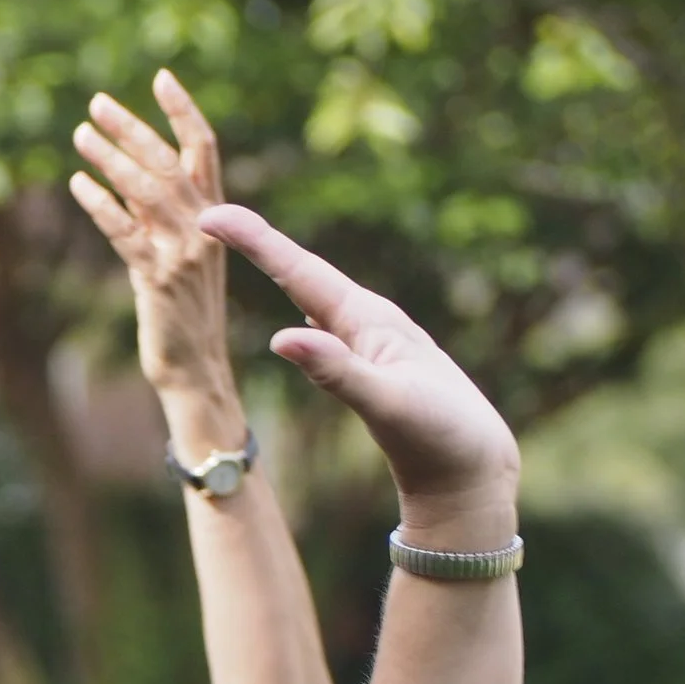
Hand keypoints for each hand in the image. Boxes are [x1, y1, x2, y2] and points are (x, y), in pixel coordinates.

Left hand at [69, 72, 232, 398]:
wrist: (195, 371)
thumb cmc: (183, 315)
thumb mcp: (177, 258)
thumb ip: (159, 218)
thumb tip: (126, 178)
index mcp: (216, 219)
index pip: (203, 150)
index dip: (183, 112)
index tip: (161, 77)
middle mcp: (205, 230)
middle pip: (168, 162)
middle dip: (133, 128)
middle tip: (97, 102)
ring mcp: (183, 254)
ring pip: (146, 191)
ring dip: (111, 158)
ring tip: (80, 133)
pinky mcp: (158, 280)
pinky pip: (126, 233)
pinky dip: (101, 205)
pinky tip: (77, 185)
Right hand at [199, 205, 520, 526]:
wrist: (476, 467)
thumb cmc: (442, 436)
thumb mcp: (389, 406)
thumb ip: (337, 372)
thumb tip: (283, 338)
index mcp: (369, 320)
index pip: (299, 272)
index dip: (255, 241)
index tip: (212, 216)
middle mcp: (368, 320)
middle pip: (302, 271)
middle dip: (258, 243)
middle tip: (209, 219)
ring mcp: (371, 341)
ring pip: (314, 293)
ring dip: (278, 268)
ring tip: (243, 243)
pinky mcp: (373, 363)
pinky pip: (327, 322)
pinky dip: (301, 305)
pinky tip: (302, 309)